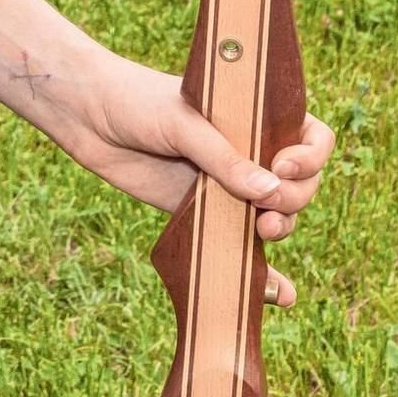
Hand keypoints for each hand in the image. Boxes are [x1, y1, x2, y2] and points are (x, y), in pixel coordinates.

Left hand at [13, 35, 333, 307]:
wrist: (87, 117)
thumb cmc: (135, 102)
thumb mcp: (180, 122)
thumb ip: (222, 157)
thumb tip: (271, 192)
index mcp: (252, 113)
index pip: (309, 135)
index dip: (310, 155)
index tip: (283, 166)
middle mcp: (248, 149)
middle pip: (299, 183)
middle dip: (295, 198)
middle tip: (265, 209)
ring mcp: (229, 184)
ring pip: (277, 215)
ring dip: (282, 228)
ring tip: (262, 231)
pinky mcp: (207, 214)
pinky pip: (244, 245)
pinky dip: (265, 273)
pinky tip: (279, 295)